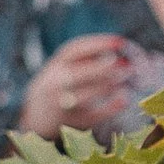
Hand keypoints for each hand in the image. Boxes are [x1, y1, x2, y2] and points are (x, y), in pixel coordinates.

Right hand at [18, 35, 138, 140]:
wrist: (36, 116)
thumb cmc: (58, 85)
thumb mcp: (63, 67)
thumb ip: (84, 59)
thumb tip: (118, 51)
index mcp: (55, 65)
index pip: (75, 50)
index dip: (98, 44)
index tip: (120, 42)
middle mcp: (54, 84)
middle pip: (79, 74)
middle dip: (104, 68)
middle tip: (127, 64)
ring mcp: (61, 104)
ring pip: (85, 96)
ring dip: (108, 87)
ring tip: (126, 80)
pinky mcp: (71, 122)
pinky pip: (92, 116)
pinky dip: (110, 108)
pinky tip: (124, 99)